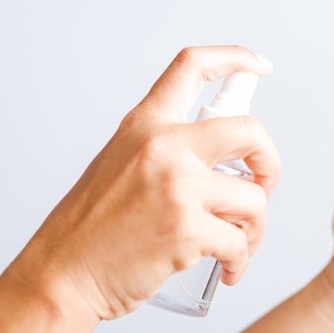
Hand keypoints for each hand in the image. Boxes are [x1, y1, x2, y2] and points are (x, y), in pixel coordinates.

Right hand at [0, 46, 280, 330]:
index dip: (234, 57)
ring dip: (256, 227)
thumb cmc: (93, 228)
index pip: (192, 66)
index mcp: (145, 125)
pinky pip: (241, 242)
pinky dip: (242, 260)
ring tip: (239, 242)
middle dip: (270, 161)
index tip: (260, 65)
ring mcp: (177, 186)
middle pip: (249, 130)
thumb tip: (224, 159)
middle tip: (264, 184)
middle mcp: (163, 146)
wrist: (63, 275)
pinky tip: (230, 268)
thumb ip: (167, 150)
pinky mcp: (186, 229)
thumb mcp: (121, 163)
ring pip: (254, 198)